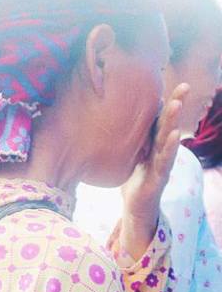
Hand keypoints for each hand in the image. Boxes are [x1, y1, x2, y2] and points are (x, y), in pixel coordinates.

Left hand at [120, 83, 188, 259]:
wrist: (136, 209)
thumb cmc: (133, 181)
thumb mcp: (127, 158)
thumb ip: (126, 142)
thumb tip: (108, 124)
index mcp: (151, 145)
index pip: (158, 120)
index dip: (163, 103)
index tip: (166, 82)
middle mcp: (160, 151)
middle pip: (167, 124)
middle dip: (175, 105)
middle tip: (184, 85)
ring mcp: (162, 164)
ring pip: (168, 140)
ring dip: (173, 121)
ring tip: (177, 104)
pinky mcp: (160, 178)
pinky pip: (166, 161)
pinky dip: (170, 148)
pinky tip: (175, 135)